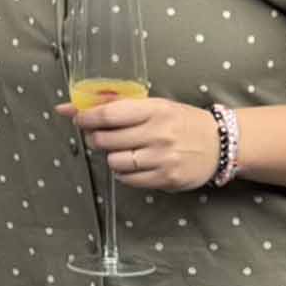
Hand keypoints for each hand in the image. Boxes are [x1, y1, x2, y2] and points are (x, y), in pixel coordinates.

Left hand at [55, 95, 216, 191]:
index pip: (108, 114)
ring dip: (113, 157)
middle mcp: (159, 133)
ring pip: (114, 161)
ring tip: (126, 151)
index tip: (80, 119)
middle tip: (105, 136)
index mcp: (155, 110)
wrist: (221, 144)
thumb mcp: (153, 106)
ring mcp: (163, 158)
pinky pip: (128, 179)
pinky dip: (125, 173)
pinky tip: (136, 164)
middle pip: (105, 139)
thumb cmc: (180, 121)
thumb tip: (64, 108)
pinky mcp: (167, 178)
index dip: (86, 118)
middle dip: (97, 138)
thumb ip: (112, 105)